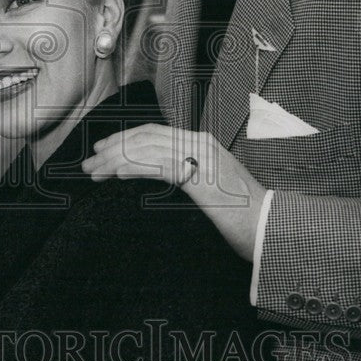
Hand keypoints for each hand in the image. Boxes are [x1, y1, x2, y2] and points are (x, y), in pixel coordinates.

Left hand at [82, 124, 266, 260]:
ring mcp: (202, 159)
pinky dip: (133, 168)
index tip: (102, 150)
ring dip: (115, 160)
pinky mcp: (200, 178)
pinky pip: (158, 167)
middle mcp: (201, 145)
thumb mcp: (214, 188)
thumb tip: (168, 176)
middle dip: (113, 147)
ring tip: (94, 172)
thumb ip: (191, 176)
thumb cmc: (244, 215)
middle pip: (147, 137)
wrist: (271, 227)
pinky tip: (115, 175)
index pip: (155, 133)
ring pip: (148, 150)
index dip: (125, 139)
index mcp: (203, 144)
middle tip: (89, 163)